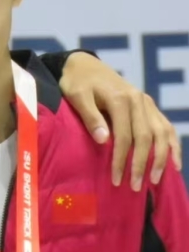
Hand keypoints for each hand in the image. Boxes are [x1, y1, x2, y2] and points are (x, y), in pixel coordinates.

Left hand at [59, 52, 181, 190]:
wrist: (84, 64)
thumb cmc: (76, 82)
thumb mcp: (77, 96)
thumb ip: (90, 117)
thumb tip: (103, 140)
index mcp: (122, 99)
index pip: (125, 137)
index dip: (122, 159)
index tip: (117, 179)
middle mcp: (139, 100)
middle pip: (146, 137)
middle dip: (142, 164)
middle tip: (135, 187)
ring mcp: (146, 102)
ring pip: (162, 133)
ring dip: (162, 158)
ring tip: (157, 180)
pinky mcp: (148, 105)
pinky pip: (166, 126)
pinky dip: (172, 144)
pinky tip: (175, 163)